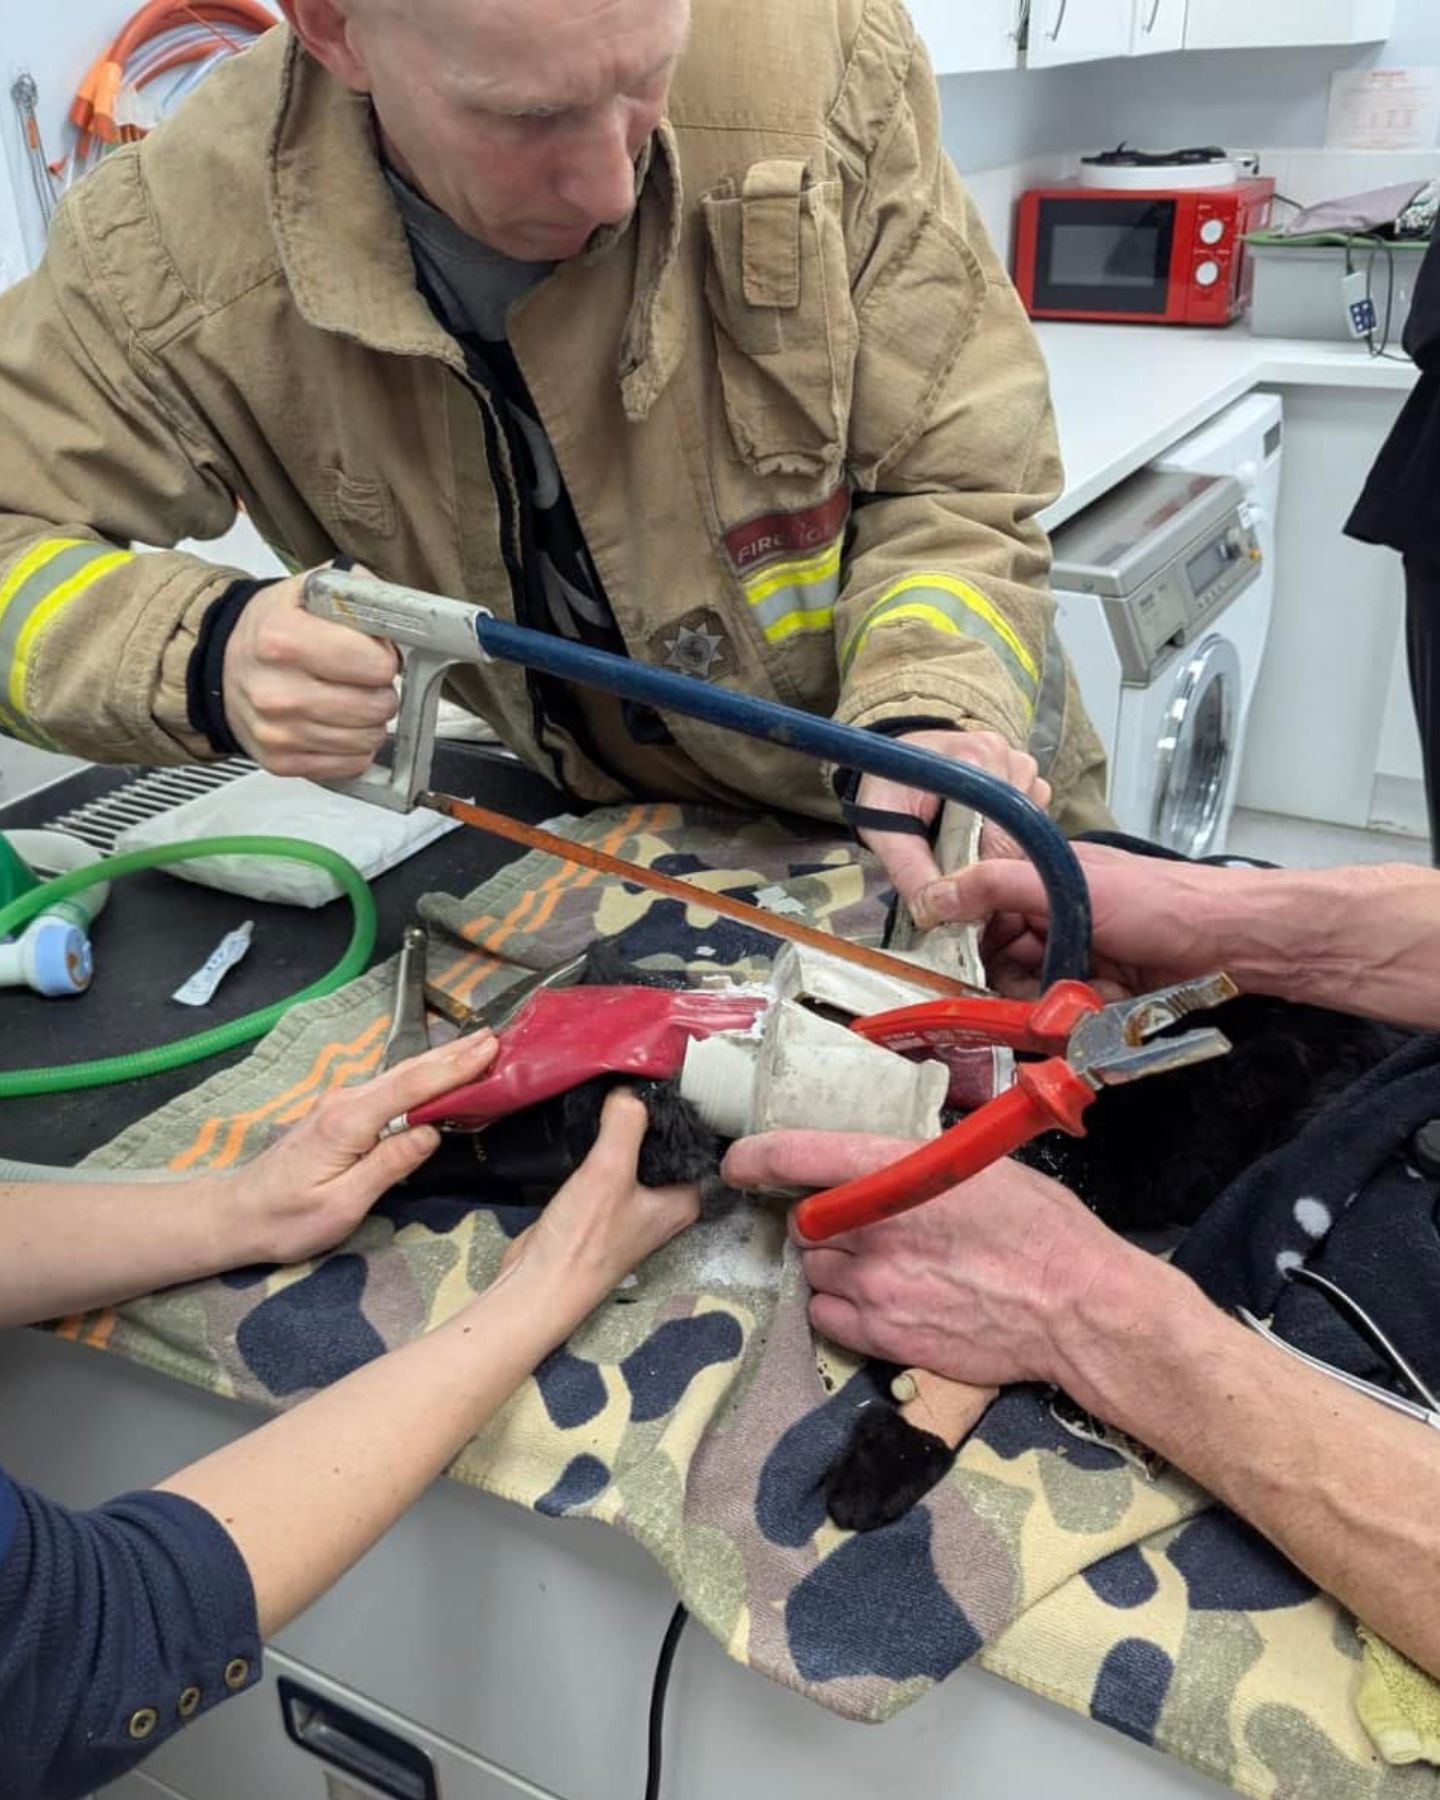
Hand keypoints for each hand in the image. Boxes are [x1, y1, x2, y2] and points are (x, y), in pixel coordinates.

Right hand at [223, 568, 398, 778]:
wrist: (223, 667)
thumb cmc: (270, 631)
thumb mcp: (305, 591)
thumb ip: (356, 593)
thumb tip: (398, 609)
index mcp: (282, 640)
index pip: (376, 664)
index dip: (385, 657)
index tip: (373, 653)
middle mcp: (276, 691)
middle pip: (377, 706)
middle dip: (381, 691)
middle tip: (364, 680)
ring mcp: (278, 732)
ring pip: (369, 740)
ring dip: (369, 721)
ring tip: (349, 700)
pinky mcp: (282, 762)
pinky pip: (351, 764)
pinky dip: (354, 747)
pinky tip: (337, 724)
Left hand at [229, 1032, 500, 1264]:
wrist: (237, 1215)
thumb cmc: (287, 1220)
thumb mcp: (341, 1205)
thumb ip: (387, 1166)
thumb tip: (430, 1133)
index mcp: (349, 1121)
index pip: (412, 1086)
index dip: (454, 1067)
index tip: (490, 1048)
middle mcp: (345, 1101)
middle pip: (409, 1071)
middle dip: (454, 1054)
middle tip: (497, 1038)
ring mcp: (341, 1103)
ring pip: (400, 1076)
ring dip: (441, 1062)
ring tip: (479, 1049)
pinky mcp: (340, 1113)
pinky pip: (389, 1088)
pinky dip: (421, 1077)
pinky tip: (438, 1076)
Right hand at [501, 1091, 699, 1312]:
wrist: (538, 1285)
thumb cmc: (583, 1239)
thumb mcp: (609, 1170)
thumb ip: (626, 1123)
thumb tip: (630, 1087)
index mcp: (683, 1199)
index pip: (691, 1140)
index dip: (675, 1109)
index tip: (655, 1075)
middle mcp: (663, 1203)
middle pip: (661, 1145)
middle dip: (644, 1115)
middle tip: (627, 1076)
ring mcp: (632, 1207)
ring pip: (632, 1154)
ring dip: (619, 1130)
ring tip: (608, 1092)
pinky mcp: (600, 1208)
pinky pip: (607, 1166)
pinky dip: (599, 1146)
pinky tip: (588, 1124)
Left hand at [722, 1130, 1143, 1390]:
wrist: (1077, 1308)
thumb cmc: (1041, 1227)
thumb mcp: (976, 1167)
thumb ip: (912, 1167)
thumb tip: (878, 1169)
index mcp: (893, 1174)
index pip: (796, 1156)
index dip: (756, 1157)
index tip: (740, 1163)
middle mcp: (871, 1230)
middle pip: (803, 1222)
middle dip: (821, 1220)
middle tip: (860, 1223)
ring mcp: (873, 1288)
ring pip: (813, 1271)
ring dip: (833, 1265)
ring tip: (882, 1265)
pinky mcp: (883, 1336)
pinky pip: (826, 1317)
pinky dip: (839, 1306)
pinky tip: (878, 1300)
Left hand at [855, 730, 1051, 915]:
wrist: (896, 759)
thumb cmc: (887, 789)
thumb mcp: (885, 830)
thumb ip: (910, 871)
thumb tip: (933, 915)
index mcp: (977, 758)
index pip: (1001, 836)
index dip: (981, 874)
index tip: (962, 899)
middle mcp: (1008, 758)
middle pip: (1019, 837)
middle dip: (989, 865)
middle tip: (957, 880)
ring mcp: (1022, 765)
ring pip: (1029, 833)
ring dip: (998, 851)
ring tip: (961, 848)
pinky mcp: (1027, 778)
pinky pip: (1031, 823)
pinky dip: (1007, 838)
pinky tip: (977, 834)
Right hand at [909, 841, 1250, 998]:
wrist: (1235, 941)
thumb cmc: (1157, 900)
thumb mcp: (1067, 884)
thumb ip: (994, 886)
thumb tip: (929, 897)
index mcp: (1038, 879)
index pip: (978, 913)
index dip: (966, 941)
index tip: (956, 969)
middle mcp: (1052, 918)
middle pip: (1001, 963)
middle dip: (1014, 985)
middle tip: (1031, 995)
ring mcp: (1078, 956)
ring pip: (1033, 996)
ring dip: (1054, 1004)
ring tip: (1087, 994)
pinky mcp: (1101, 992)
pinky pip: (1068, 1016)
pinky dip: (1086, 1016)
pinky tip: (1113, 1003)